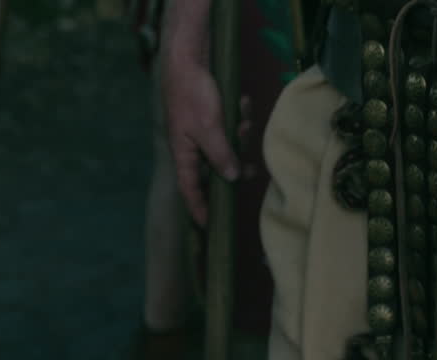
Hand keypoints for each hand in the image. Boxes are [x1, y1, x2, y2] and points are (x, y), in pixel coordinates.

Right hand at [160, 50, 239, 226]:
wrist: (188, 57)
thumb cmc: (191, 93)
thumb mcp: (209, 127)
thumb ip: (221, 155)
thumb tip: (233, 178)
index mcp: (184, 153)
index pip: (190, 189)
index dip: (199, 208)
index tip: (209, 226)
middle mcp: (192, 146)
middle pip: (215, 170)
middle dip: (235, 168)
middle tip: (252, 170)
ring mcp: (201, 131)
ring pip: (226, 148)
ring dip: (240, 138)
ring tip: (245, 122)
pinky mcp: (211, 116)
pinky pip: (229, 128)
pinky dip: (238, 119)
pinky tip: (243, 103)